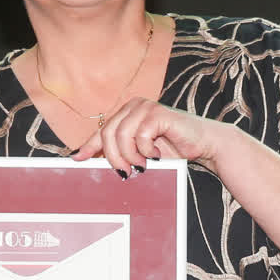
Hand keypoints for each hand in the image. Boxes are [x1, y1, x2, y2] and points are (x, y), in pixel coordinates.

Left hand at [71, 98, 217, 174]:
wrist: (202, 145)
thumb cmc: (172, 150)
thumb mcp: (141, 154)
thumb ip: (121, 154)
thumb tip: (93, 163)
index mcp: (126, 114)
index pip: (101, 131)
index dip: (88, 146)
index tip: (76, 159)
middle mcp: (133, 106)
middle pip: (108, 134)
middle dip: (113, 158)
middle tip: (125, 173)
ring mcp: (145, 107)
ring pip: (121, 135)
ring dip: (130, 156)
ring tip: (142, 165)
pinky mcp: (158, 112)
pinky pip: (140, 135)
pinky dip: (145, 150)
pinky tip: (156, 154)